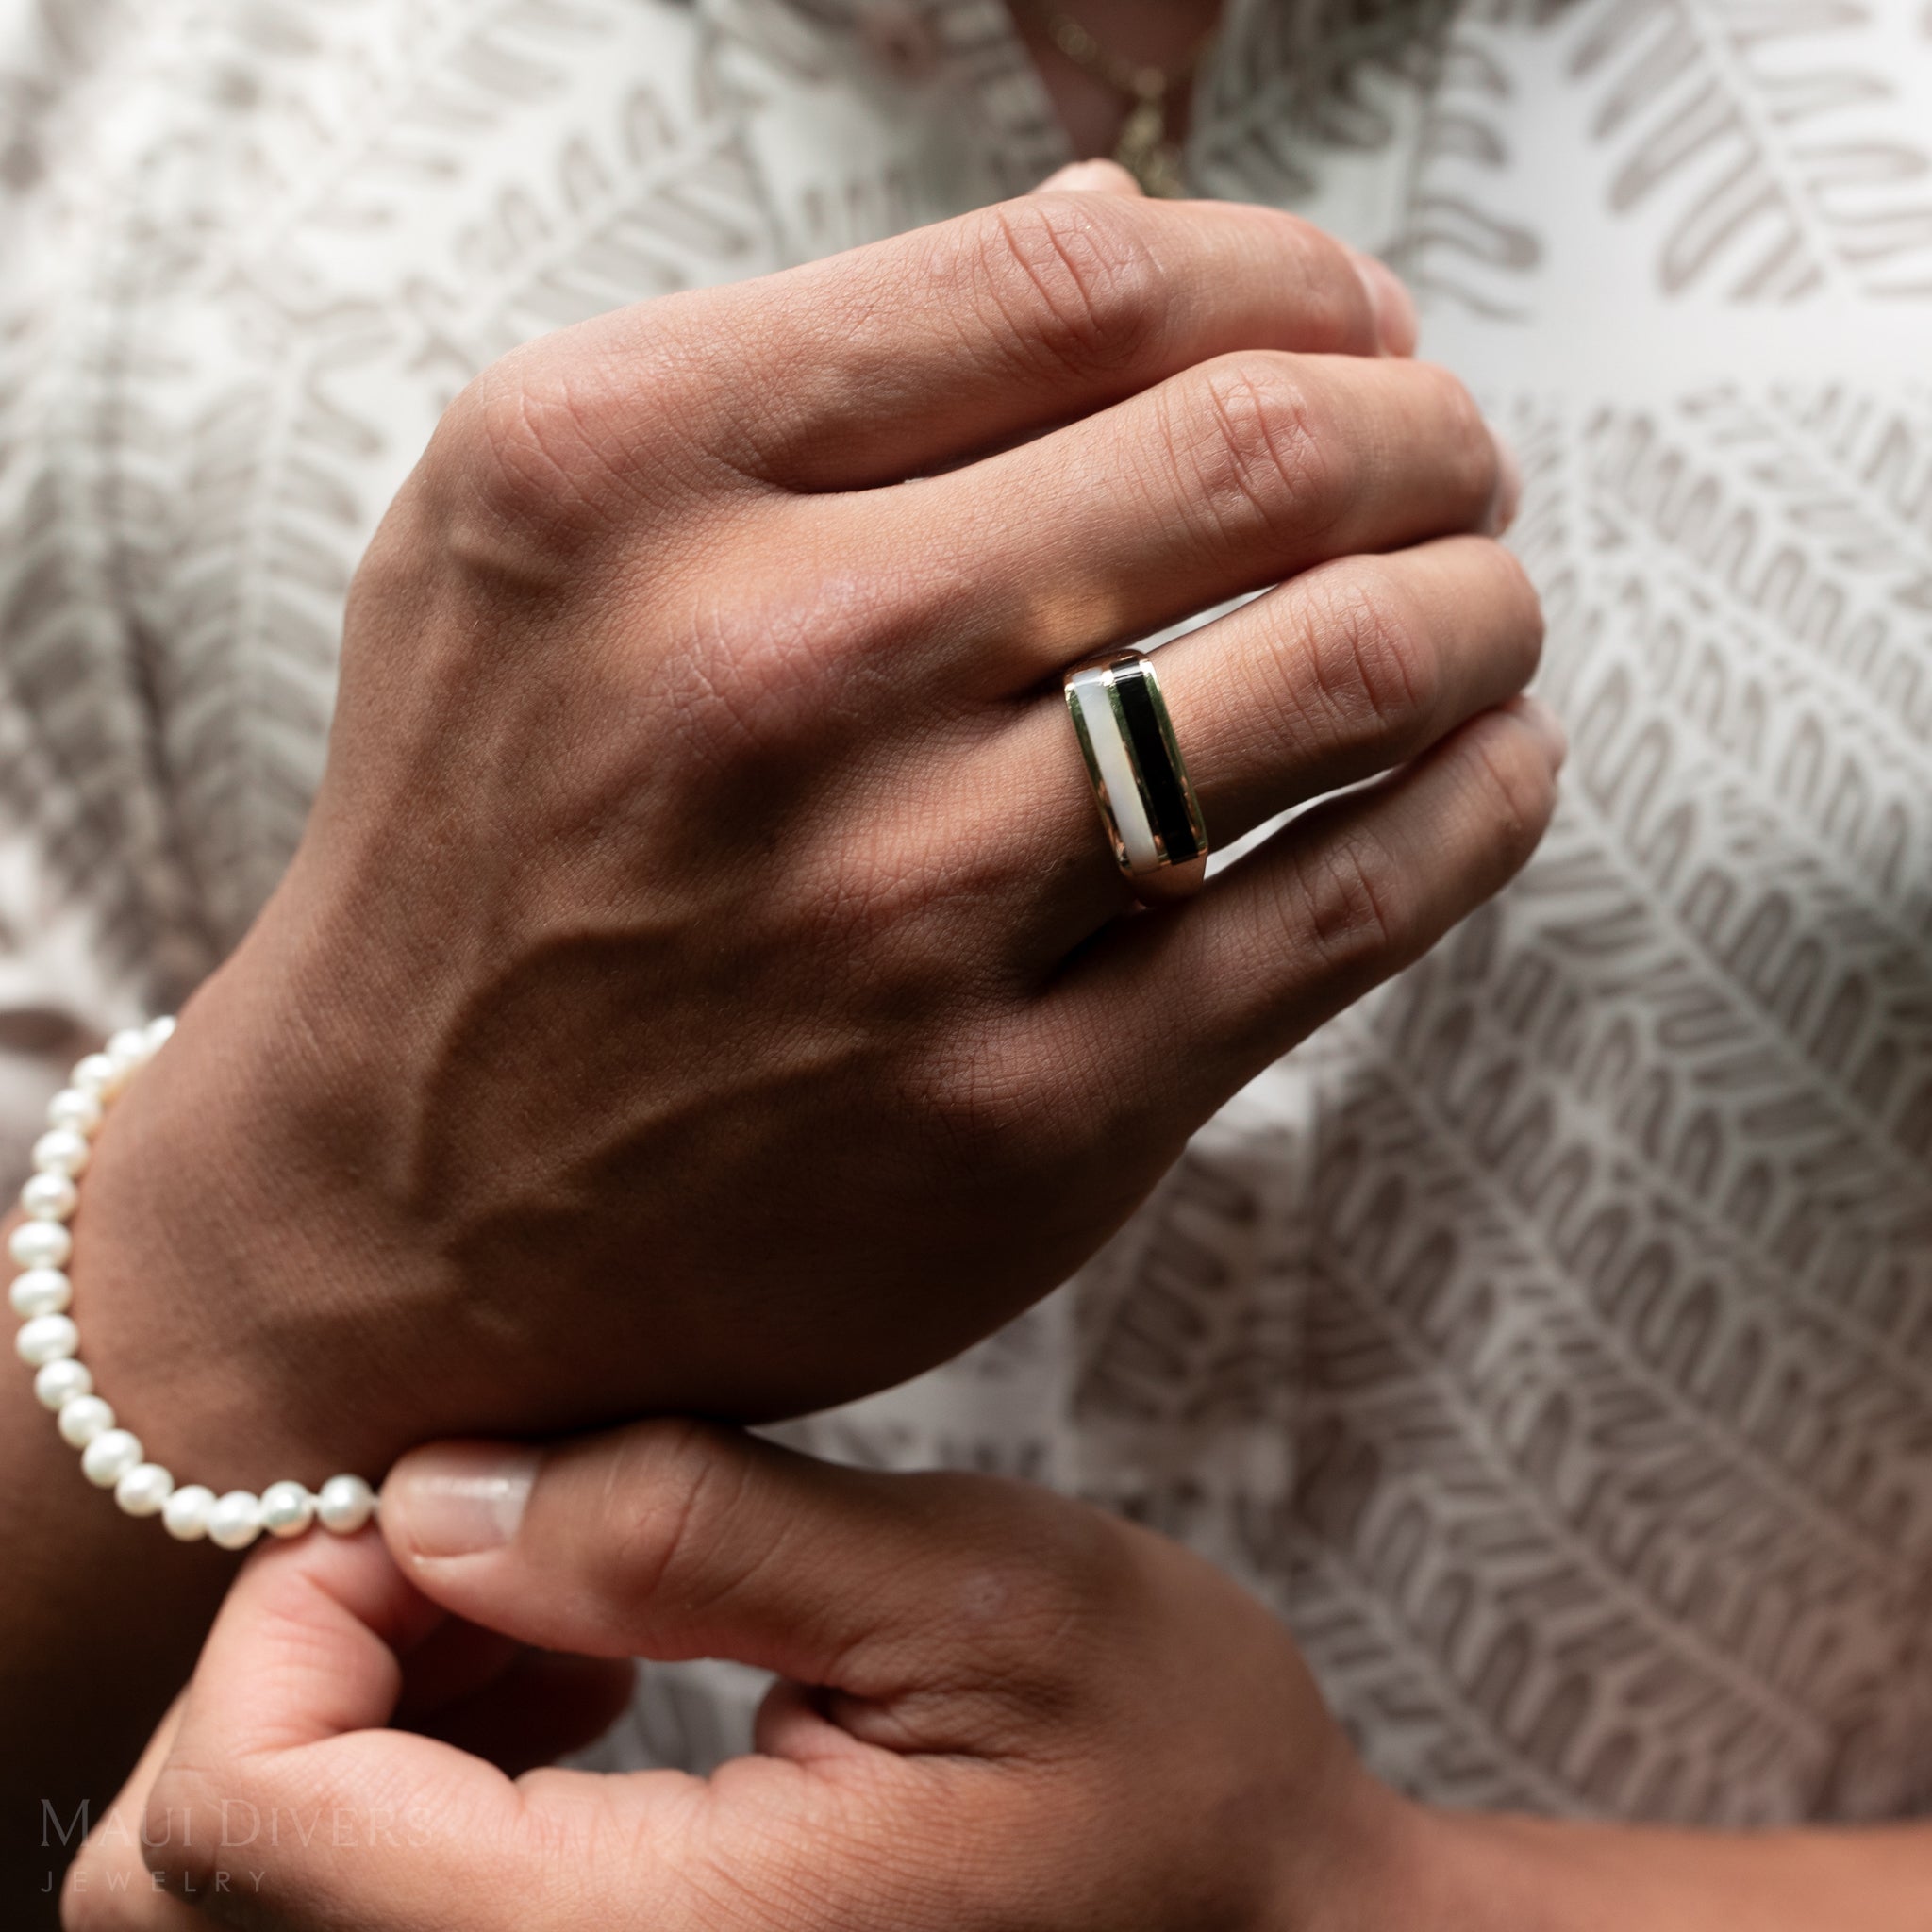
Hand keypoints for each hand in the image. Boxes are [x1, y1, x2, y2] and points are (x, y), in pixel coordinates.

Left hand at [65, 1420, 1423, 1930]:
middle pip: (190, 1896)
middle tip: (500, 1549)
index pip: (250, 1827)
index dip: (291, 1613)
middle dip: (302, 1665)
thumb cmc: (1173, 1774)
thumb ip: (694, 1530)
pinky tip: (578, 1689)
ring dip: (355, 1717)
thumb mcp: (978, 1595)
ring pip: (255, 1915)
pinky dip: (413, 1786)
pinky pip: (372, 1930)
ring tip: (561, 1610)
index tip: (457, 1504)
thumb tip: (432, 1494)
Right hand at [73, 186, 1553, 1474]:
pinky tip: (1488, 767)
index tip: (1344, 322)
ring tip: (1483, 602)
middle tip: (1449, 459)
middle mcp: (766, 676)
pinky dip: (1475, 808)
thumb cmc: (482, 848)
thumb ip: (798, 367)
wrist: (400, 1205)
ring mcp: (905, 914)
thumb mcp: (526, 539)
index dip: (1280, 274)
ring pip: (1339, 670)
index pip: (1075, 275)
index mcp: (625, 480)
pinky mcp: (1023, 1115)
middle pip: (1250, 451)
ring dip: (1477, 605)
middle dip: (1422, 430)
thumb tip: (1126, 228)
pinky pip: (1346, 911)